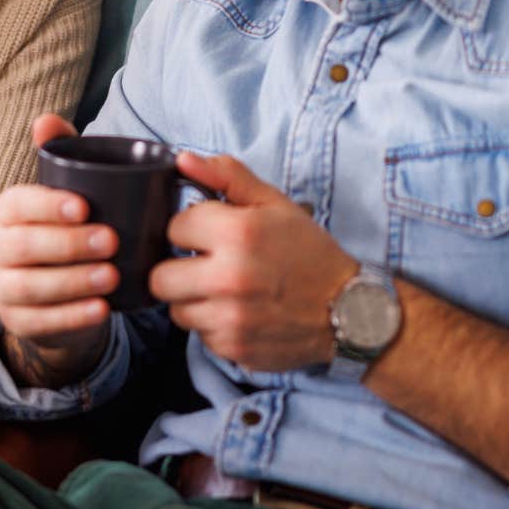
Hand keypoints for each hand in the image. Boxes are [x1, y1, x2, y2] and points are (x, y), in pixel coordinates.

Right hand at [0, 114, 117, 387]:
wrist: (65, 291)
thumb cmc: (69, 229)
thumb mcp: (68, 192)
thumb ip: (60, 153)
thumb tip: (45, 120)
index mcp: (6, 211)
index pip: (17, 204)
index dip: (47, 205)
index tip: (86, 206)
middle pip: (23, 247)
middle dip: (68, 244)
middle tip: (112, 241)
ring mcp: (2, 288)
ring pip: (29, 286)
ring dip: (72, 282)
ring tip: (112, 277)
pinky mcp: (17, 322)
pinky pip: (39, 322)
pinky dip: (72, 317)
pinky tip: (102, 310)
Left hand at [151, 154, 357, 371]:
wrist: (348, 311)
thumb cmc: (309, 253)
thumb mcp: (274, 204)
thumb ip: (226, 177)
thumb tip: (183, 159)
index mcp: (238, 233)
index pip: (174, 229)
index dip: (192, 230)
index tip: (212, 235)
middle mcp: (229, 278)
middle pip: (160, 278)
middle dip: (180, 269)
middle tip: (208, 266)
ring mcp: (229, 319)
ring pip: (176, 310)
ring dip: (194, 300)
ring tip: (226, 291)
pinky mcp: (233, 349)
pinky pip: (200, 336)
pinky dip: (214, 325)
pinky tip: (240, 313)